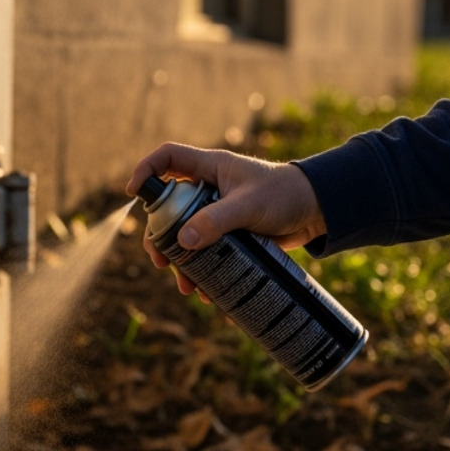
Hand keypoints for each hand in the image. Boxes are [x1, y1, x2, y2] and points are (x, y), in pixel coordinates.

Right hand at [126, 143, 326, 295]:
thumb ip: (217, 220)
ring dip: (181, 262)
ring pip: (185, 235)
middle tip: (159, 260)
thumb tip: (183, 241)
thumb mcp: (249, 206)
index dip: (146, 170)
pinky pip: (207, 252)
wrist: (317, 211)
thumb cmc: (285, 195)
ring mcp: (217, 212)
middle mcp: (208, 188)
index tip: (133, 193)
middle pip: (168, 207)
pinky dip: (204, 271)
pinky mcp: (229, 234)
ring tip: (187, 286)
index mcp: (209, 168)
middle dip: (160, 236)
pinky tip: (208, 292)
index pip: (167, 158)